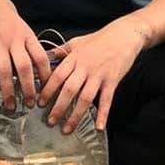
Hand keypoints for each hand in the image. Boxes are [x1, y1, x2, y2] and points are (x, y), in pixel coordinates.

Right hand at [0, 0, 51, 110]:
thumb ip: (29, 48)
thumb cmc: (6, 18)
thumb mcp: (23, 29)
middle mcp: (14, 40)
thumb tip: (40, 70)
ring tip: (10, 105)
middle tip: (30, 104)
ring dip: (8, 91)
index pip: (41, 58)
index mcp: (27, 36)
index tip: (47, 91)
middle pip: (25, 68)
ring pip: (4, 70)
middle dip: (28, 89)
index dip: (46, 76)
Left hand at [39, 17, 148, 132]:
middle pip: (69, 90)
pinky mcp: (112, 81)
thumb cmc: (99, 39)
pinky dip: (103, 114)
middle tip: (50, 121)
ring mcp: (99, 75)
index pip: (57, 76)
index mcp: (74, 58)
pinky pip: (107, 100)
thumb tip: (45, 57)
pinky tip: (99, 127)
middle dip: (58, 108)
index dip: (47, 91)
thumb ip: (61, 52)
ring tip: (67, 129)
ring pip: (85, 98)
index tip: (39, 103)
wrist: (124, 35)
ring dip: (75, 115)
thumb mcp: (76, 42)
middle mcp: (85, 68)